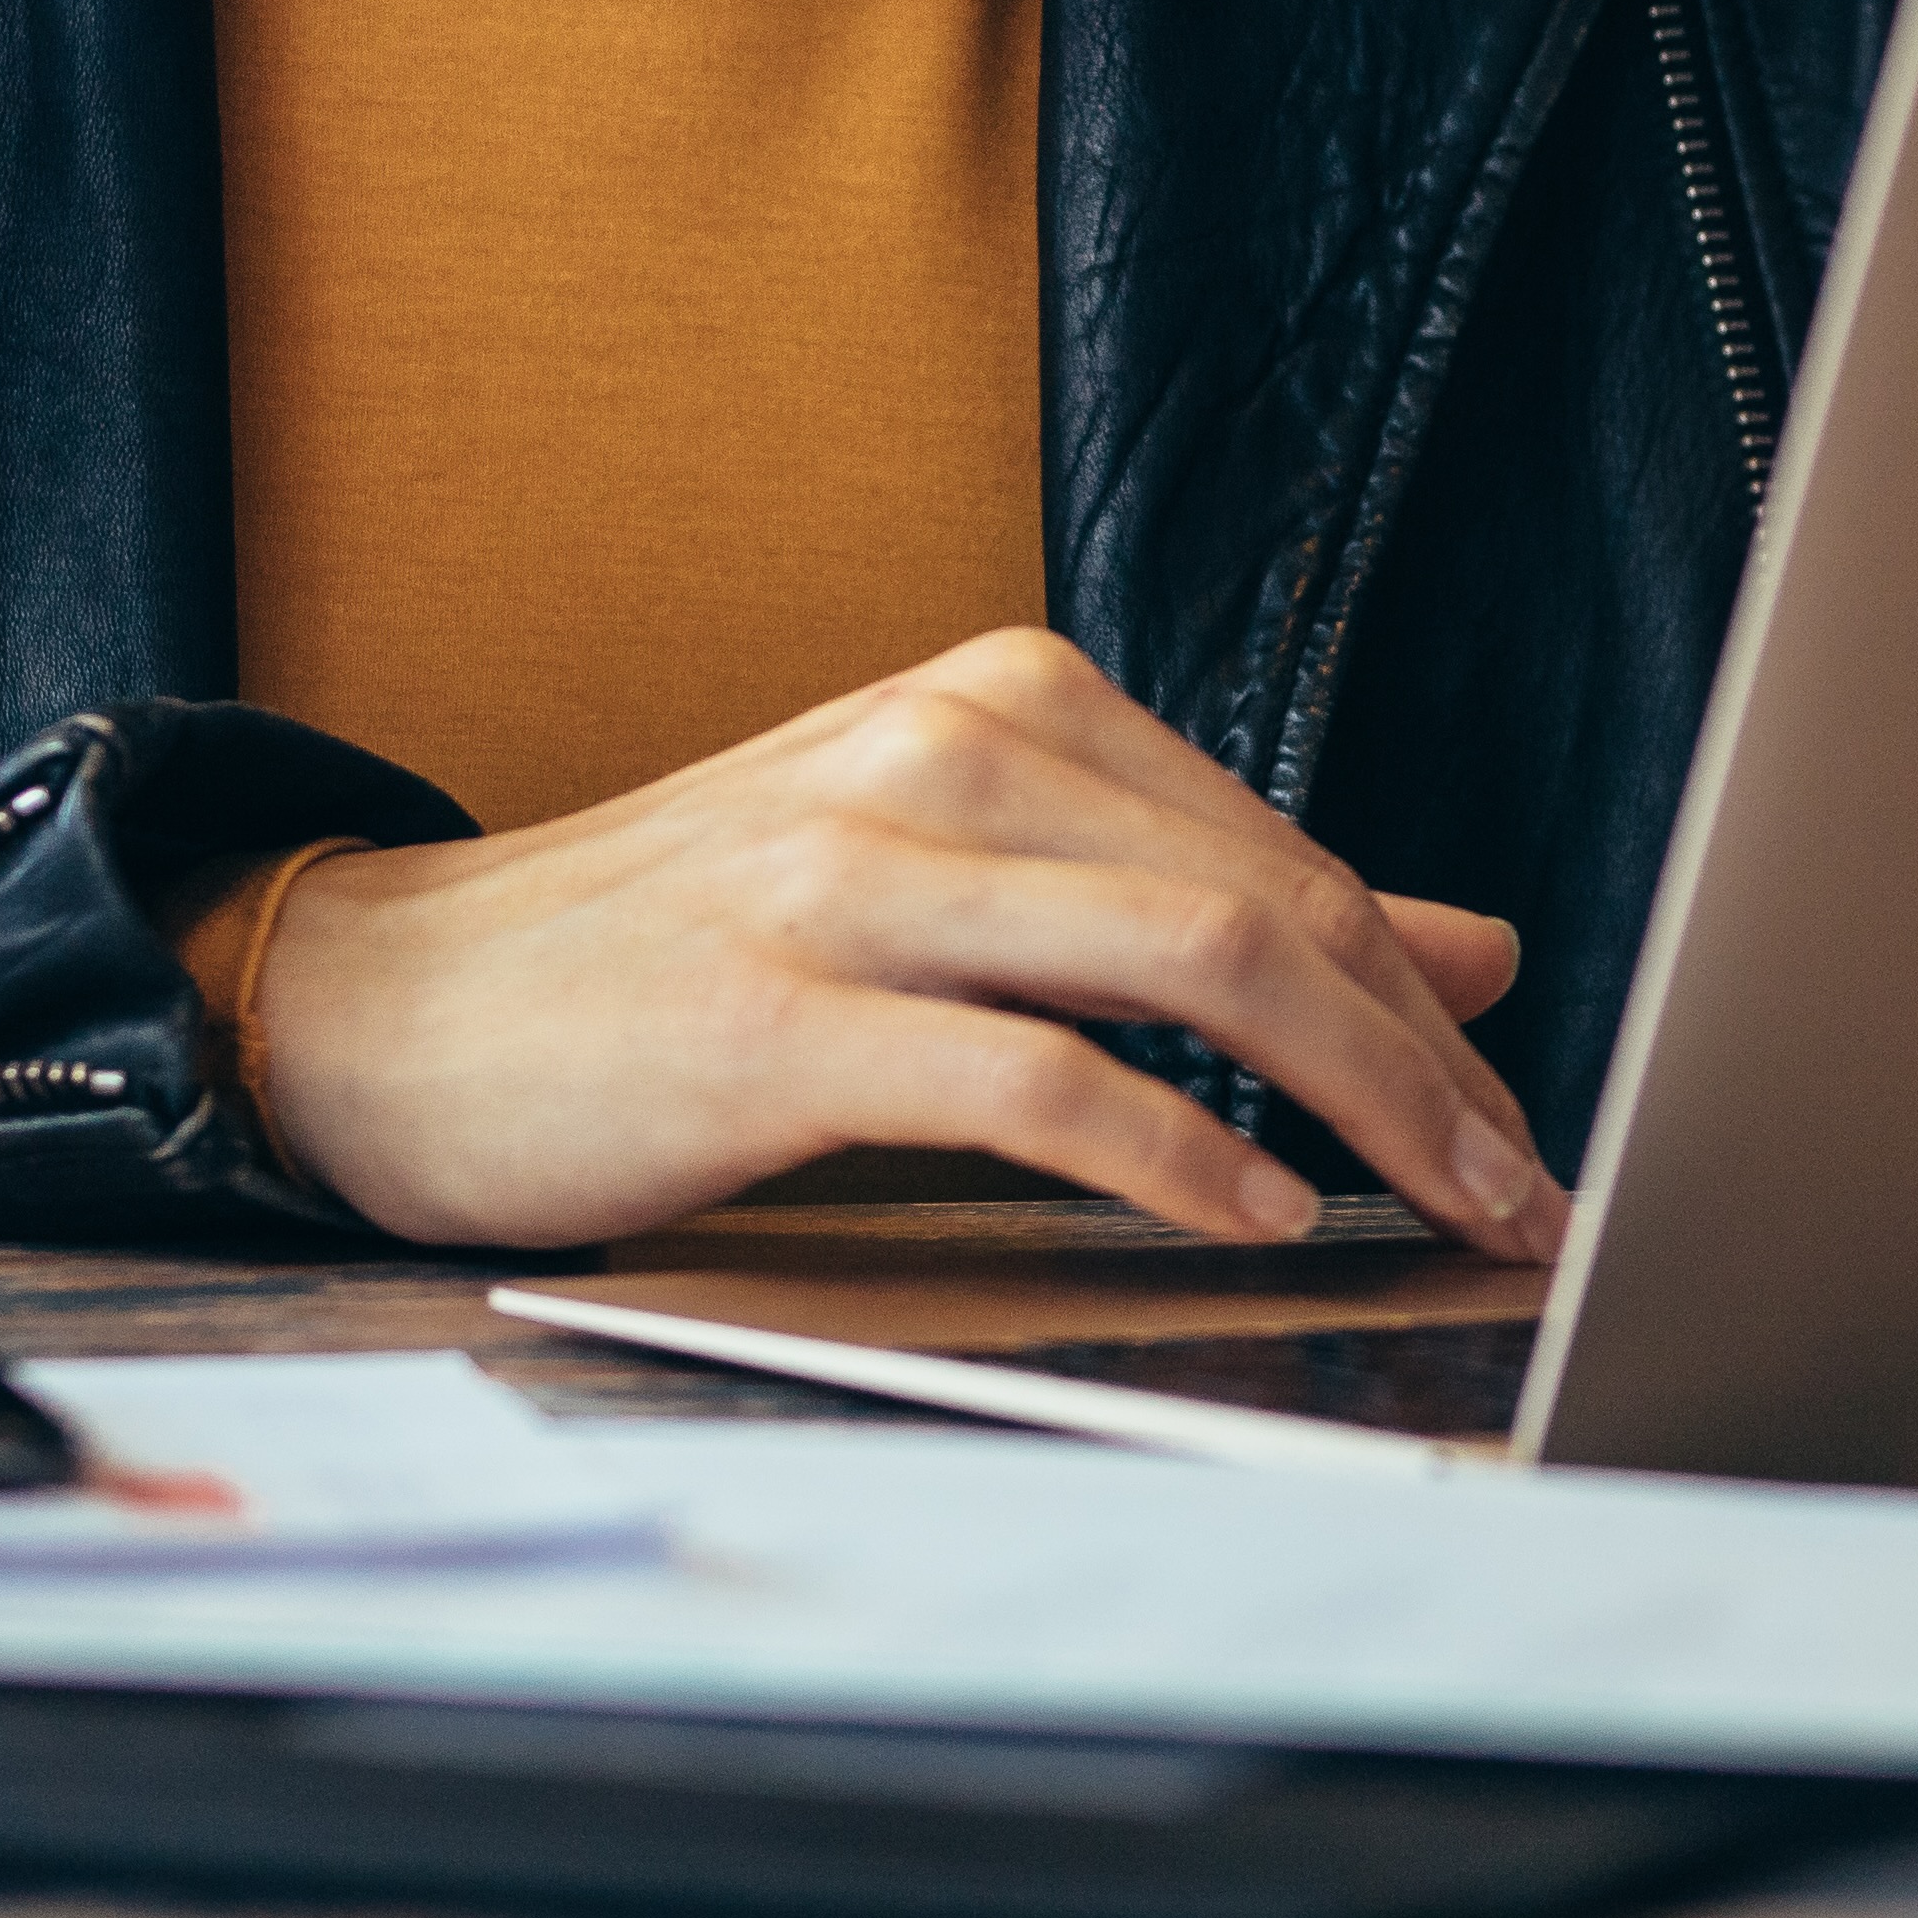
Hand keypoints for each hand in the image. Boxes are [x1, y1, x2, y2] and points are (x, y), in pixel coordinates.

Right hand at [243, 627, 1567, 1261]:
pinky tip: (1250, 1214)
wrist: (395, 999)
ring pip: (1190, 964)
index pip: (1288, 855)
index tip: (1517, 1127)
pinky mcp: (774, 1012)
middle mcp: (947, 749)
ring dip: (1355, 1105)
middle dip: (1429, 1067)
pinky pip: (1029, 1077)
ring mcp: (856, 869)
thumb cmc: (693, 955)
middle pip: (1271, 903)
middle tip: (1522, 1195)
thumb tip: (1466, 948)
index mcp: (1006, 703)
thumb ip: (1202, 904)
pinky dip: (1171, 1153)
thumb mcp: (972, 889)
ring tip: (1437, 1211)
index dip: (1429, 1006)